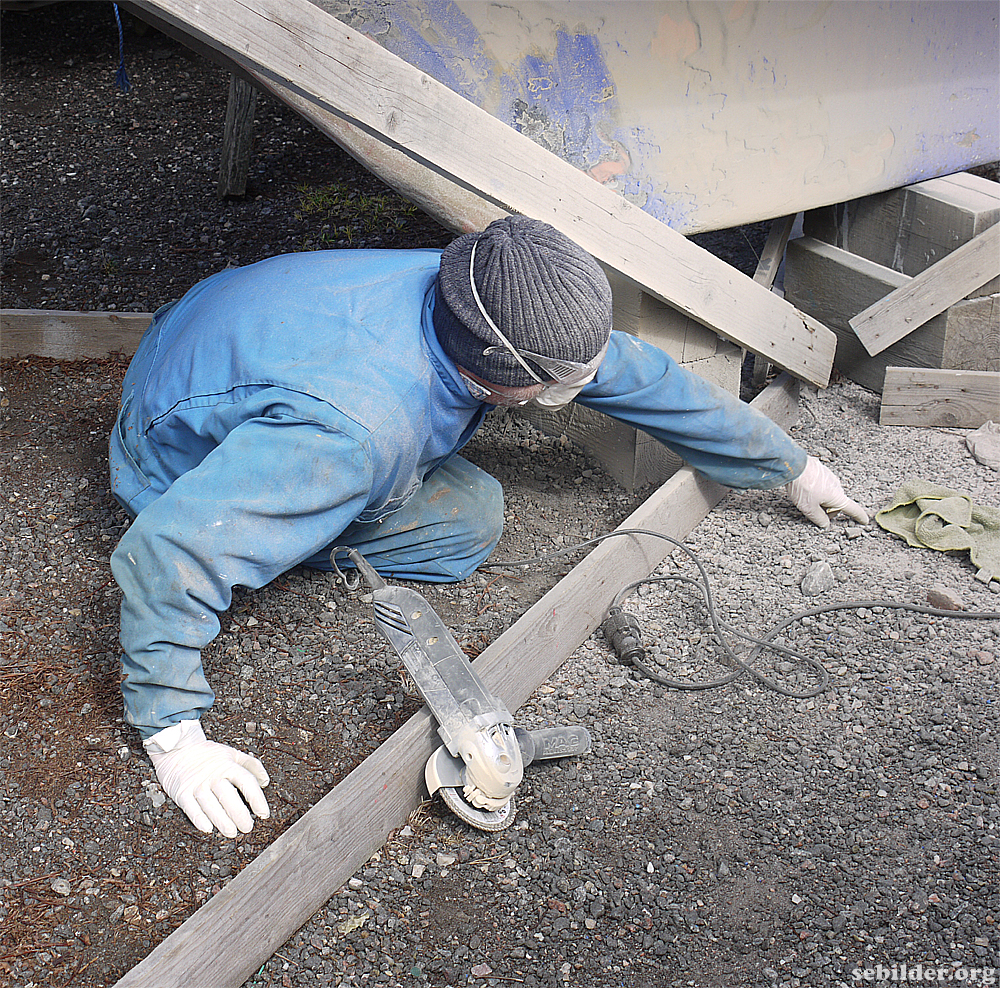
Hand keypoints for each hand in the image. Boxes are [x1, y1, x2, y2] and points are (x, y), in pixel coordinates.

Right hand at [144, 719, 269, 837]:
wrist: (177, 748)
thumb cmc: (206, 754)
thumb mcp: (232, 753)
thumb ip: (251, 765)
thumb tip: (265, 781)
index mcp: (228, 765)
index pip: (246, 782)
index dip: (257, 799)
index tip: (263, 813)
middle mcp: (213, 775)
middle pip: (229, 797)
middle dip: (240, 815)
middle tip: (247, 827)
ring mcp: (197, 784)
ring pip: (211, 805)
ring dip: (222, 821)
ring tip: (232, 832)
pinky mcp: (182, 792)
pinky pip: (191, 808)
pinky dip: (200, 819)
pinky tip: (208, 829)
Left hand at [785, 455, 868, 528]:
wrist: (793, 465)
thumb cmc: (802, 487)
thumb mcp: (809, 508)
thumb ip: (819, 519)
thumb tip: (826, 524)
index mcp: (837, 497)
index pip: (852, 509)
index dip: (858, 516)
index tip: (865, 520)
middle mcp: (837, 485)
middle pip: (837, 503)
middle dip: (829, 510)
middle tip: (814, 511)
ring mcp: (830, 476)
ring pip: (829, 493)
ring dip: (822, 499)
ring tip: (807, 498)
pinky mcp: (821, 470)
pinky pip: (823, 484)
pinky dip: (817, 490)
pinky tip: (805, 489)